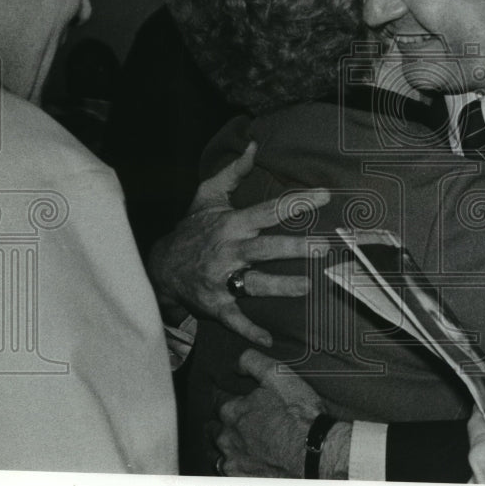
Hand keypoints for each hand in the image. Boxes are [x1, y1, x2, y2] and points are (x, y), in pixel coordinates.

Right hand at [147, 141, 329, 345]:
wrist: (159, 267)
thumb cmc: (191, 229)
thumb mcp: (207, 196)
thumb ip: (234, 172)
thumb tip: (254, 145)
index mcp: (232, 224)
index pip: (270, 210)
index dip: (297, 202)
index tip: (325, 196)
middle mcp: (229, 251)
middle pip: (265, 248)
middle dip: (294, 248)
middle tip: (323, 247)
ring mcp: (222, 279)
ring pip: (254, 283)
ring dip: (279, 287)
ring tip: (306, 287)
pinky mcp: (215, 304)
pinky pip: (235, 318)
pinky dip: (250, 330)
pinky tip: (270, 340)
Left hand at [215, 348, 350, 478]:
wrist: (314, 451)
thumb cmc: (298, 414)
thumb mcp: (278, 375)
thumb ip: (251, 361)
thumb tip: (236, 363)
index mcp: (232, 411)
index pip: (217, 399)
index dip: (227, 395)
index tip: (236, 397)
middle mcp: (226, 437)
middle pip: (214, 426)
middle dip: (223, 421)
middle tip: (242, 420)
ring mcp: (232, 460)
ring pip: (219, 450)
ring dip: (227, 444)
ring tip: (244, 441)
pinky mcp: (242, 479)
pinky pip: (228, 470)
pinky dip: (235, 463)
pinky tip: (248, 460)